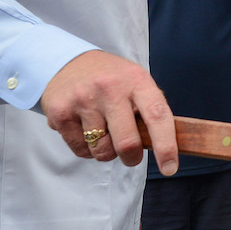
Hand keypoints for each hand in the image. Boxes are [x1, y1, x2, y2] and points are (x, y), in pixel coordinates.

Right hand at [40, 50, 177, 173]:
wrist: (68, 61)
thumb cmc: (111, 79)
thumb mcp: (135, 82)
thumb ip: (149, 110)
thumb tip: (164, 148)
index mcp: (136, 80)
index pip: (157, 115)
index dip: (166, 146)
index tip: (170, 168)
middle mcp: (109, 88)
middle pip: (127, 142)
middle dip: (132, 157)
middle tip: (131, 155)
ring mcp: (83, 99)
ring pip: (101, 150)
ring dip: (106, 150)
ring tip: (103, 130)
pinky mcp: (60, 112)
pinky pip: (80, 150)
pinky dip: (87, 148)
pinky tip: (85, 128)